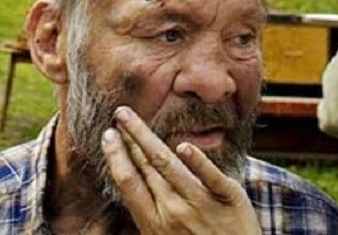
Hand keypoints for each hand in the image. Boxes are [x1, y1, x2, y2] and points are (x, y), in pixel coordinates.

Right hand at [101, 106, 258, 234]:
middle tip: (119, 115)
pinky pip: (211, 177)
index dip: (116, 157)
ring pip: (169, 165)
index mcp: (154, 223)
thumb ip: (150, 209)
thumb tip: (131, 178)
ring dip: (147, 138)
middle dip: (129, 139)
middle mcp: (173, 212)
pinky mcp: (229, 198)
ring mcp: (201, 205)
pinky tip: (183, 147)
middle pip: (145, 167)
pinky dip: (197, 161)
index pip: (129, 183)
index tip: (108, 135)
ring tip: (132, 118)